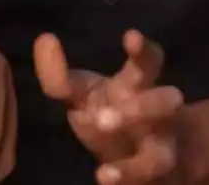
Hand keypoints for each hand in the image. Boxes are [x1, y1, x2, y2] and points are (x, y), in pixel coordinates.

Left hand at [35, 29, 185, 184]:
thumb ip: (59, 75)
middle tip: (103, 118)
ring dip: (134, 164)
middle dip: (143, 108)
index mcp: (139, 86)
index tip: (130, 37)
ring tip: (103, 171)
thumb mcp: (81, 93)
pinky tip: (103, 179)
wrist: (147, 162)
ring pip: (160, 156)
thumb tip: (44, 39)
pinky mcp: (156, 180)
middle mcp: (158, 117)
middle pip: (164, 105)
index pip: (150, 61)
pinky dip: (125, 182)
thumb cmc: (108, 113)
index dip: (143, 49)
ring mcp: (161, 152)